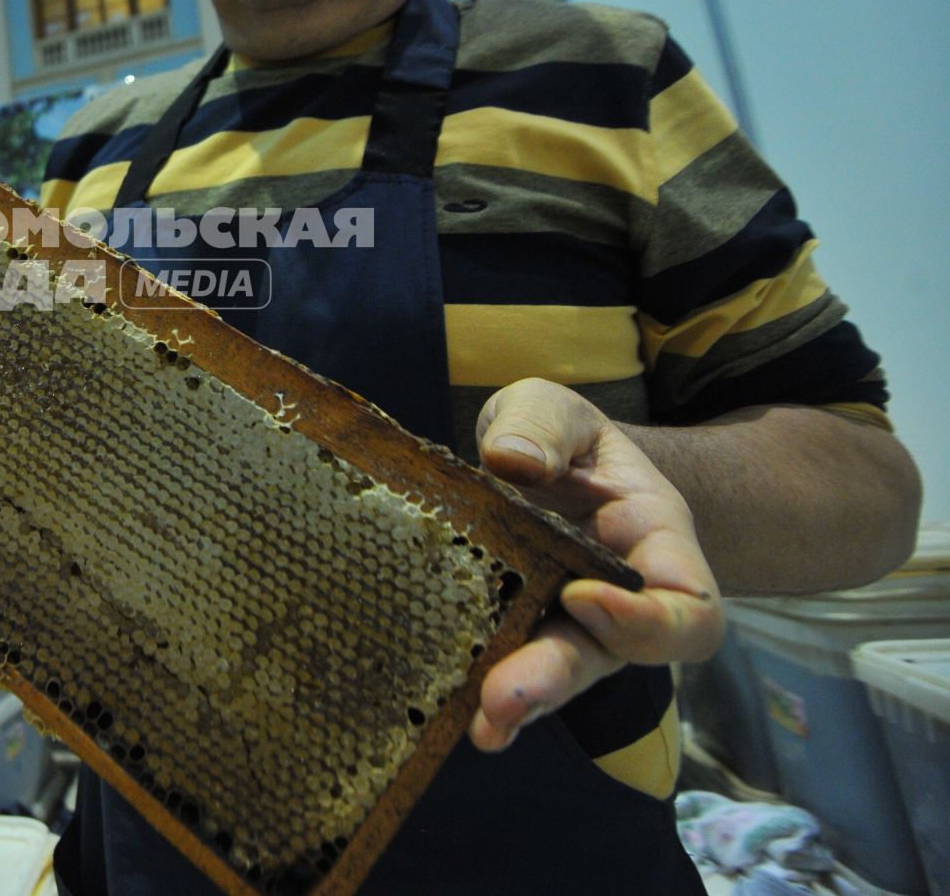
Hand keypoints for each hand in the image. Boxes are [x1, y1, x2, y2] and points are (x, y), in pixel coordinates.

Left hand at [468, 378, 724, 751]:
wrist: (534, 459)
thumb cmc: (558, 435)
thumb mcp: (554, 409)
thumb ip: (543, 425)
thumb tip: (512, 460)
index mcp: (652, 542)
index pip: (686, 605)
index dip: (646, 619)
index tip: (580, 597)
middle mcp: (614, 599)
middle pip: (607, 656)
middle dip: (556, 678)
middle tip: (507, 697)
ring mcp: (561, 624)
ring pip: (553, 675)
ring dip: (518, 702)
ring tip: (482, 727)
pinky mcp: (508, 630)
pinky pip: (501, 665)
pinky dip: (477, 691)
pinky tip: (449, 713)